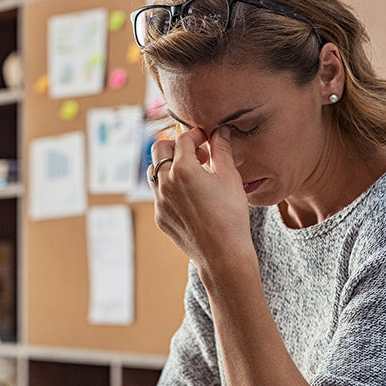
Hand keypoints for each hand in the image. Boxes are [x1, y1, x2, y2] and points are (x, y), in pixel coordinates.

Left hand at [151, 127, 253, 272]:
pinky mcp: (160, 217)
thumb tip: (220, 130)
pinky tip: (190, 197)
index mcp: (183, 169)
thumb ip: (222, 150)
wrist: (223, 255)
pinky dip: (170, 187)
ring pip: (154, 171)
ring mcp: (159, 201)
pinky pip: (159, 194)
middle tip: (197, 154)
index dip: (196, 135)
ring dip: (169, 166)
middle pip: (159, 148)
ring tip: (191, 174)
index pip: (183, 138)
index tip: (207, 139)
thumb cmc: (231, 215)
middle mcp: (165, 182)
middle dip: (176, 145)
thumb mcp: (230, 178)